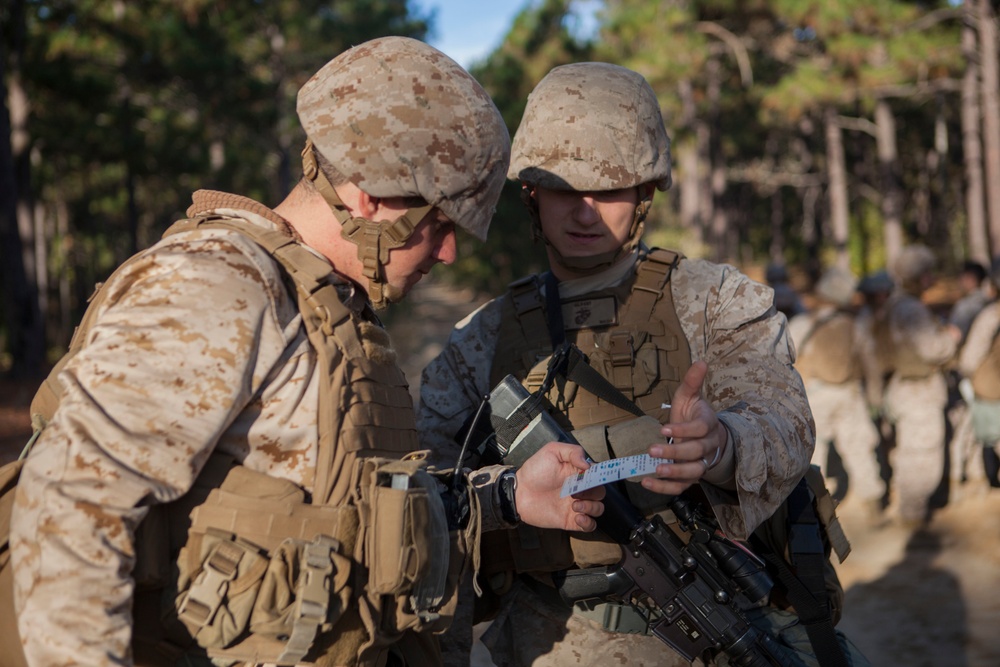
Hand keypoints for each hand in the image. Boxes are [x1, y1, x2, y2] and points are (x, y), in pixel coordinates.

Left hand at [515, 442, 604, 530]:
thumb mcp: (552, 451)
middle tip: (576, 491)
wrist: (519, 492)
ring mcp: (576, 505)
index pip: (598, 474)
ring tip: (574, 505)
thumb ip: (573, 452)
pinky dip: (588, 523)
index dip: (600, 475)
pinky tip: (578, 517)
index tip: (591, 476)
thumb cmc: (535, 470)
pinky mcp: (570, 520)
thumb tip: (588, 465)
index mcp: (578, 473)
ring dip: (592, 507)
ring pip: (598, 509)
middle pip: (600, 492)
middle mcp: (580, 489)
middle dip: (593, 492)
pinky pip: (589, 525)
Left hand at [641, 360, 726, 495]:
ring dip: (674, 473)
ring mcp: (700, 463)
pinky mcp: (690, 477)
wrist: (706, 437)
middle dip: (675, 453)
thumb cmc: (694, 414)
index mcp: (708, 425)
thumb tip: (701, 361)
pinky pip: (681, 487)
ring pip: (693, 472)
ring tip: (655, 470)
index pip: (699, 429)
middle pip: (696, 453)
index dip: (683, 430)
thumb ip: (692, 381)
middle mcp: (707, 447)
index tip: (664, 429)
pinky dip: (665, 488)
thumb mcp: (690, 396)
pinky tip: (646, 482)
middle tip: (652, 450)